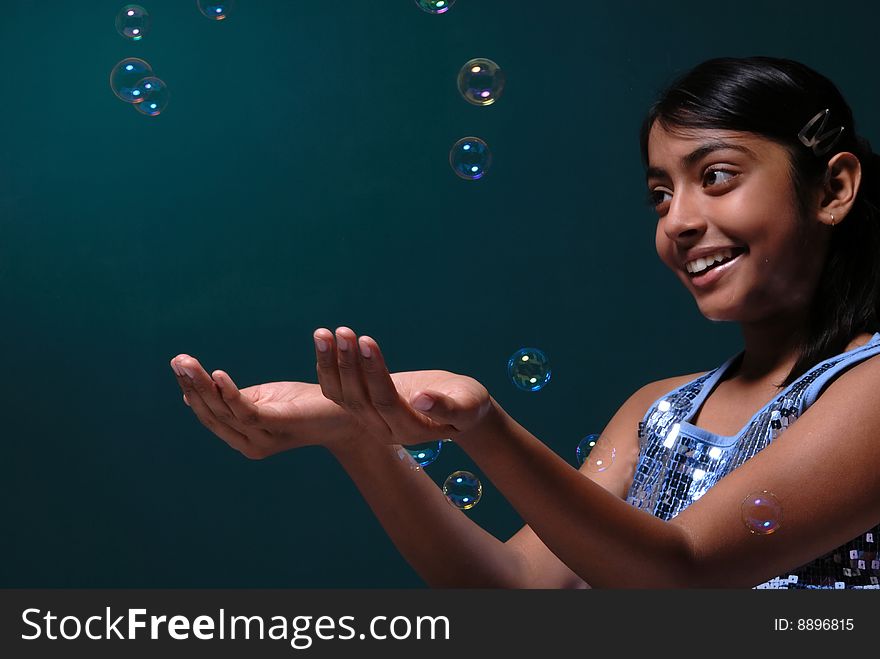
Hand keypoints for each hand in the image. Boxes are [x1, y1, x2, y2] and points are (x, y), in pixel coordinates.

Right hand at [170, 354, 355, 458]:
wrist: (347, 413)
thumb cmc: (303, 403)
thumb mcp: (263, 399)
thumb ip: (234, 399)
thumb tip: (195, 391)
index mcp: (242, 436)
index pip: (208, 413)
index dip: (192, 390)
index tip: (178, 364)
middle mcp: (248, 444)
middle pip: (211, 414)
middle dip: (192, 386)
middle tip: (178, 360)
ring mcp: (264, 440)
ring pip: (224, 413)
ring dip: (203, 387)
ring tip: (188, 363)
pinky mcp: (280, 427)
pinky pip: (248, 413)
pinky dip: (230, 394)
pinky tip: (218, 375)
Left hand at [314, 326, 493, 445]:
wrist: (457, 407)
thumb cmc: (468, 403)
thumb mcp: (467, 406)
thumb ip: (446, 408)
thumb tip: (421, 399)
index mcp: (410, 430)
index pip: (386, 401)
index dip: (374, 372)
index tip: (367, 341)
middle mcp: (384, 429)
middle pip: (359, 398)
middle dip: (349, 364)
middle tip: (344, 332)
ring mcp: (370, 420)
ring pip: (342, 395)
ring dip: (332, 363)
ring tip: (325, 333)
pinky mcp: (362, 407)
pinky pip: (337, 390)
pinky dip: (327, 366)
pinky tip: (324, 340)